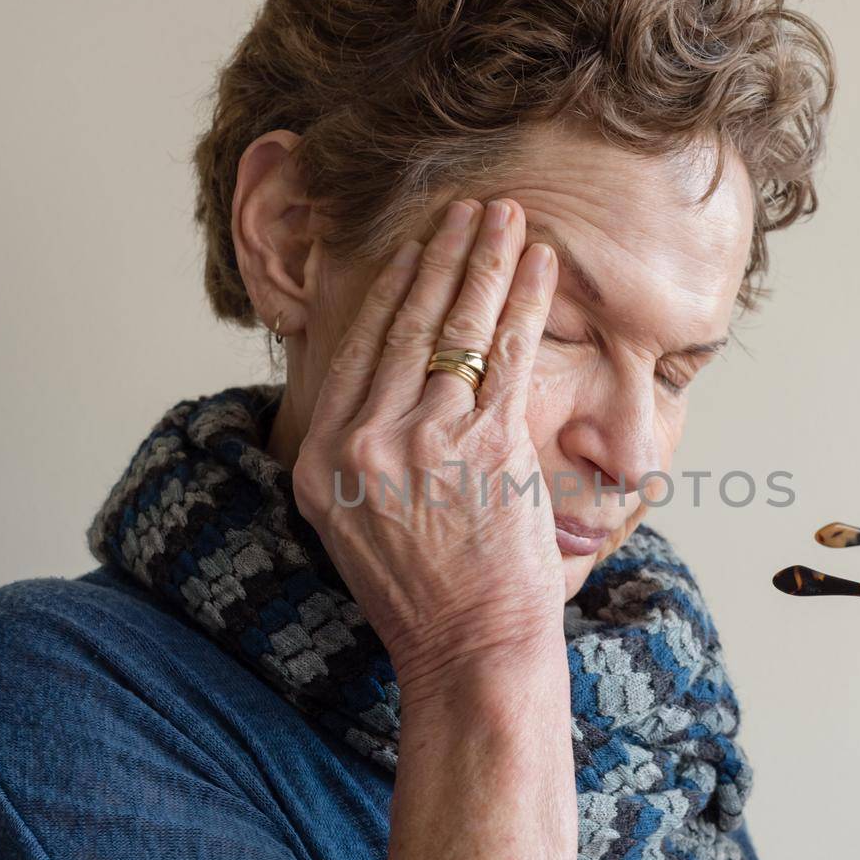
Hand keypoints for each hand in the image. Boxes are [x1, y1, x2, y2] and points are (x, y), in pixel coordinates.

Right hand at [290, 196, 564, 711]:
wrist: (469, 651)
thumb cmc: (427, 594)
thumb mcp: (356, 522)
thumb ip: (357, 452)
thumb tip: (379, 386)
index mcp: (322, 459)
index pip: (355, 349)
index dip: (389, 287)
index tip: (413, 246)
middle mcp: (361, 443)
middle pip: (403, 325)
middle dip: (438, 255)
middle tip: (463, 208)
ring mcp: (422, 443)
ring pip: (454, 328)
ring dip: (482, 260)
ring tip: (503, 215)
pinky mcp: (485, 447)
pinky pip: (505, 354)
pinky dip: (523, 300)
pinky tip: (537, 263)